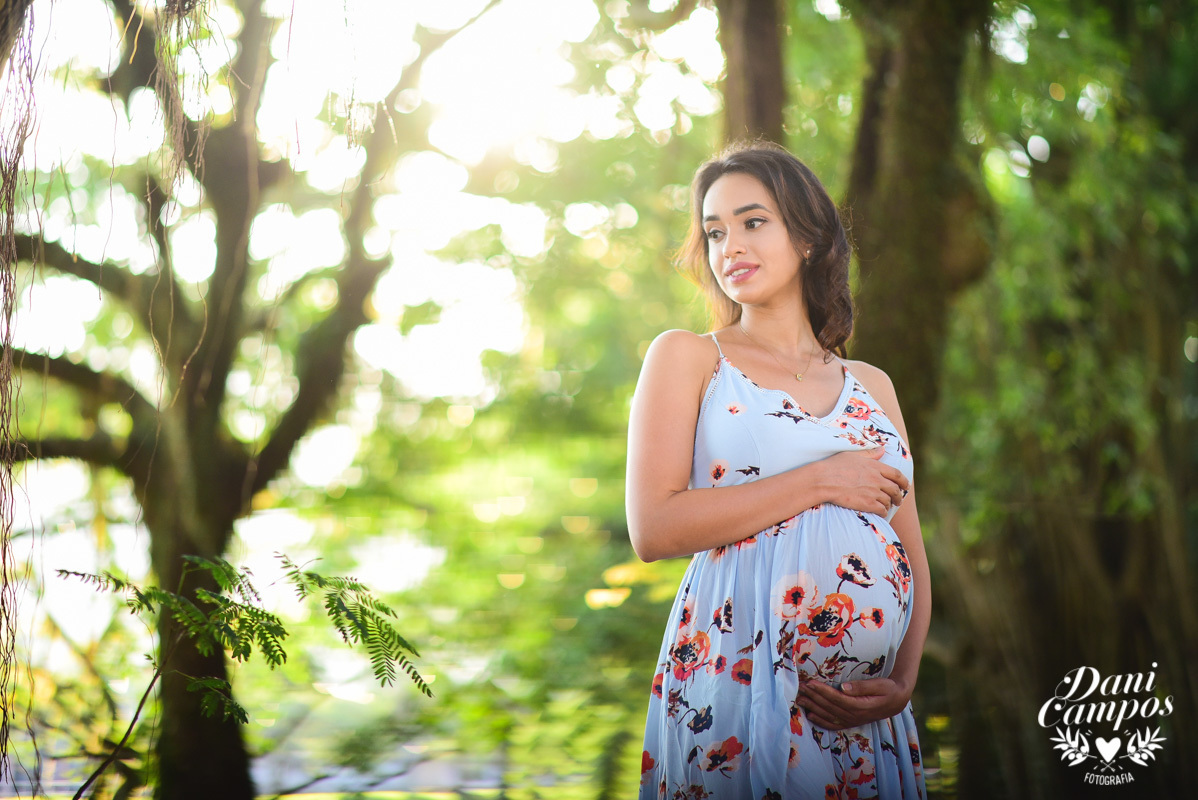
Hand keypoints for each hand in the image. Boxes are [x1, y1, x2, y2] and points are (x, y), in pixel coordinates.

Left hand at [795, 677, 911, 730]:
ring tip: (799, 699)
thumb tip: (844, 686)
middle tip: (800, 688)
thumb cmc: (888, 689)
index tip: (810, 682)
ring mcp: (852, 721)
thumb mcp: (880, 685)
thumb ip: (862, 687)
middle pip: (830, 706)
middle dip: (813, 697)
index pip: (837, 698)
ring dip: (813, 708)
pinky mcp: (851, 722)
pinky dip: (821, 721)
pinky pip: (834, 725)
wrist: (896, 702)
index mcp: (861, 706)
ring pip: (829, 715)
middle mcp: (854, 716)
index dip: (822, 691)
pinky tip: (810, 716)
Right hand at [819, 447, 908, 515]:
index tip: (905, 486)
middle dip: (899, 496)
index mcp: (875, 466)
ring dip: (889, 504)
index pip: (896, 474)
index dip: (903, 481)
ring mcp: (873, 492)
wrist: (823, 480)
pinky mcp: (867, 504)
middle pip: (895, 489)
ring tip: (886, 506)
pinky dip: (883, 512)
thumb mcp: (852, 455)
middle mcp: (877, 479)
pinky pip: (882, 510)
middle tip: (898, 500)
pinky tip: (880, 513)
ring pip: (889, 501)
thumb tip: (882, 450)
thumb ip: (870, 454)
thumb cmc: (834, 466)